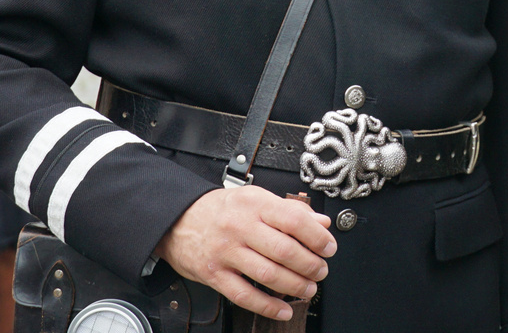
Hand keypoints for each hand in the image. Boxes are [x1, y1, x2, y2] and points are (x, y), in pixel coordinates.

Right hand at [154, 186, 335, 320]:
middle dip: (309, 265)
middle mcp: (240, 227)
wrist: (178, 220)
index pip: (294, 221)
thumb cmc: (222, 209)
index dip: (317, 238)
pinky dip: (267, 306)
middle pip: (284, 251)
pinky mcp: (213, 274)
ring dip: (294, 286)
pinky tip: (282, 309)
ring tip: (308, 288)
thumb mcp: (257, 199)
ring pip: (267, 274)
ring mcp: (225, 252)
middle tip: (321, 271)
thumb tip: (322, 223)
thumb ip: (291, 210)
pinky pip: (243, 295)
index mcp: (255, 204)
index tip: (329, 248)